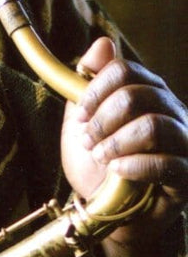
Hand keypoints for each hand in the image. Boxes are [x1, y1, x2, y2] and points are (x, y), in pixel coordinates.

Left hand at [61, 37, 187, 256]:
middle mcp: (172, 112)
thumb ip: (87, 85)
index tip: (80, 115)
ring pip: (154, 126)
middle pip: (138, 95)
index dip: (95, 90)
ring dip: (116, 143)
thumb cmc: (99, 166)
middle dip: (102, 119)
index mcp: (149, 94)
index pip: (125, 70)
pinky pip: (166, 164)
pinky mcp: (187, 177)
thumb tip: (101, 44)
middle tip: (88, 140)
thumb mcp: (84, 124)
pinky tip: (116, 172)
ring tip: (101, 158)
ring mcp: (184, 144)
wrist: (112, 213)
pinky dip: (133, 166)